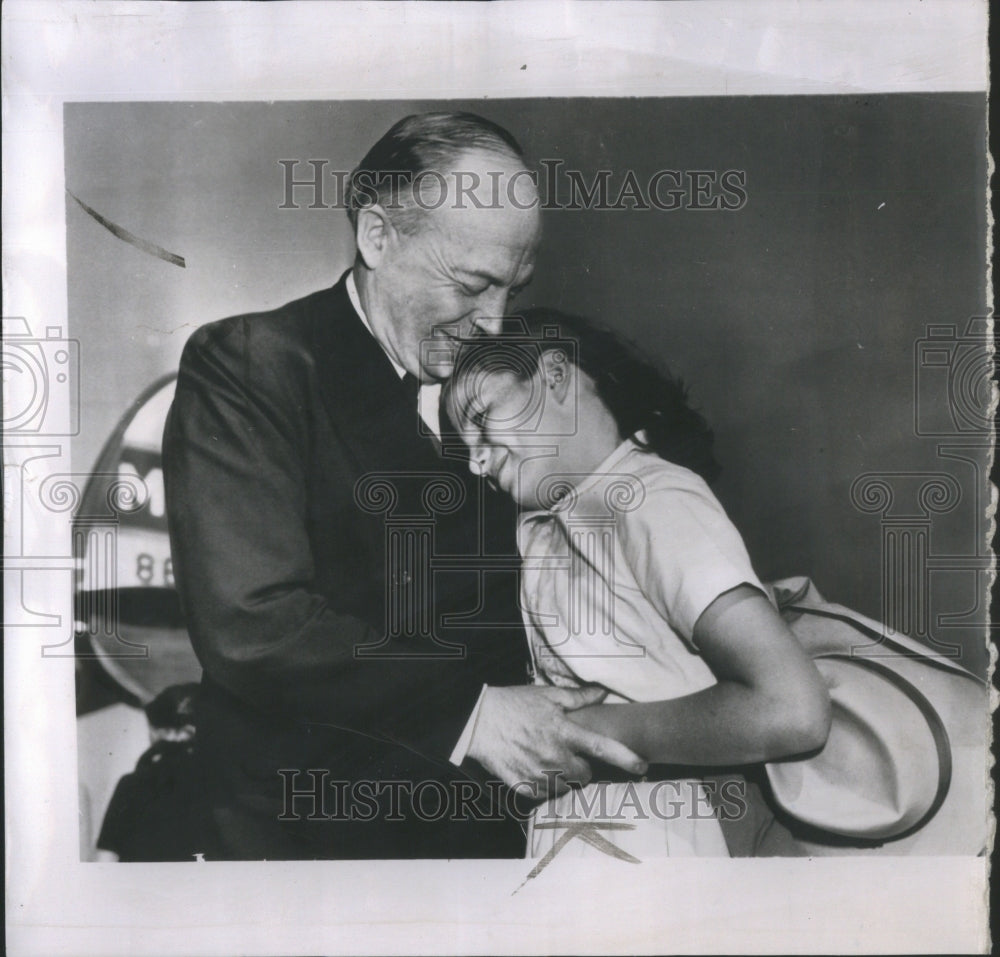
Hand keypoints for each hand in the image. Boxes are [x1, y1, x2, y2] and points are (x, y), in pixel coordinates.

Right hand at [467, 685, 647, 800]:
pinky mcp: (523, 787)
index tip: (643, 767)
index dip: (626, 758)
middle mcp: (554, 756)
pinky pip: (544, 794)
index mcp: (564, 732)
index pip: (603, 748)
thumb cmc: (515, 704)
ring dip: (562, 776)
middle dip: (581, 767)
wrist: (478, 722)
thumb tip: (603, 693)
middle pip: (585, 775)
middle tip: (566, 752)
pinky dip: (542, 784)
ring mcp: (538, 774)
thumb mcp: (547, 695)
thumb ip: (578, 698)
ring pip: (565, 786)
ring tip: (546, 758)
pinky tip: (532, 767)